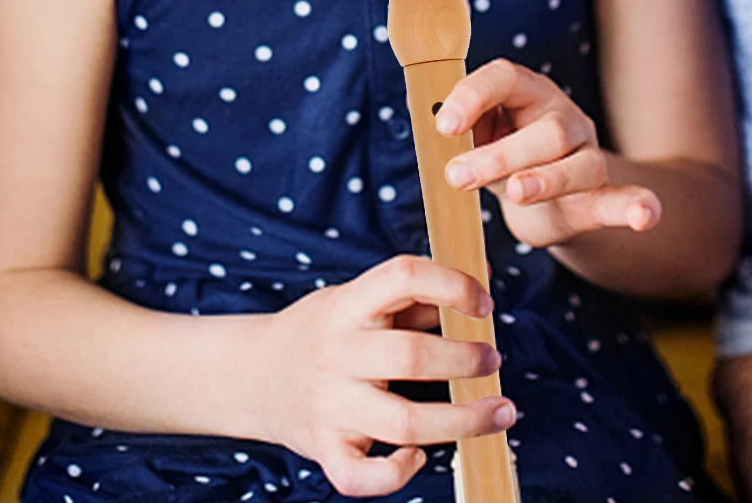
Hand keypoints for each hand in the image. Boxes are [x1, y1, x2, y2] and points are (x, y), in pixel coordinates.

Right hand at [252, 253, 514, 495]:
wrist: (254, 375)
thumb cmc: (322, 332)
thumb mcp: (355, 300)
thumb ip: (413, 298)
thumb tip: (481, 284)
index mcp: (348, 305)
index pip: (403, 275)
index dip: (452, 284)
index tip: (484, 304)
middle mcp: (337, 352)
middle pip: (412, 356)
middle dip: (467, 360)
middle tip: (492, 361)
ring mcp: (330, 405)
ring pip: (403, 423)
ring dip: (462, 421)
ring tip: (498, 411)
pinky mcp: (324, 448)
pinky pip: (360, 476)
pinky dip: (396, 473)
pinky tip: (418, 456)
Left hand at [437, 58, 661, 249]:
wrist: (539, 195)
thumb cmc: (500, 154)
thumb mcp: (476, 136)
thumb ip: (459, 130)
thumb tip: (427, 118)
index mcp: (526, 92)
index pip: (506, 78)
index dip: (475, 96)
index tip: (444, 127)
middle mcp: (563, 118)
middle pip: (545, 131)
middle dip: (500, 154)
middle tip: (457, 177)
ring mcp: (587, 155)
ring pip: (579, 165)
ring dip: (546, 180)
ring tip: (514, 192)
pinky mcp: (601, 194)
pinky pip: (624, 198)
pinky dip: (637, 206)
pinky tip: (646, 216)